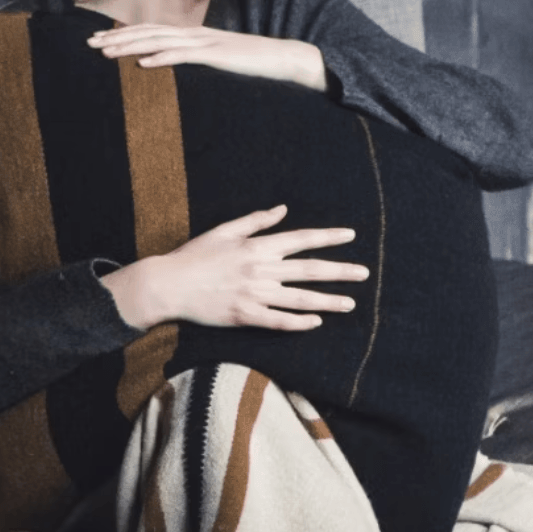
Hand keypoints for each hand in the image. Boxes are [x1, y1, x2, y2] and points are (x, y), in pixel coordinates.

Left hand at [88, 24, 326, 91]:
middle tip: (89, 44)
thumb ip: (198, 65)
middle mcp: (196, 36)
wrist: (286, 60)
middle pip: (149, 33)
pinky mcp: (216, 57)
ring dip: (130, 46)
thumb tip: (177, 73)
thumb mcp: (219, 65)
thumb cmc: (254, 67)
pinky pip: (184, 56)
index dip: (125, 36)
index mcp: (194, 38)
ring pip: (160, 41)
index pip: (153, 33)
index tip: (100, 43)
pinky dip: (162, 57)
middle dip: (117, 38)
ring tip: (106, 52)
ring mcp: (206, 44)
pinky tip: (143, 63)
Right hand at [101, 204, 365, 331]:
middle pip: (309, 270)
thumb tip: (282, 209)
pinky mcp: (244, 316)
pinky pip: (277, 321)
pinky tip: (316, 322)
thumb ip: (255, 221)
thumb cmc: (194, 257)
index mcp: (257, 247)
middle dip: (339, 271)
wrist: (169, 285)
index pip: (301, 240)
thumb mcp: (224, 231)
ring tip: (350, 303)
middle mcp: (261, 270)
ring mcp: (254, 295)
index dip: (328, 238)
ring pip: (299, 298)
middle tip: (363, 273)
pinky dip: (298, 322)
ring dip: (327, 301)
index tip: (351, 237)